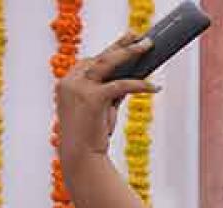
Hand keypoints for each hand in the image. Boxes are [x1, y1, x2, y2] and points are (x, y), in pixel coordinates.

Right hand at [55, 33, 158, 163]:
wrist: (82, 156)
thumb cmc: (92, 133)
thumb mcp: (101, 107)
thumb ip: (110, 91)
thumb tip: (132, 78)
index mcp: (68, 83)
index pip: (92, 62)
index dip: (111, 52)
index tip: (128, 43)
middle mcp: (70, 82)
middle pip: (100, 57)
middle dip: (121, 46)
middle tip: (141, 37)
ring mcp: (79, 89)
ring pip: (107, 63)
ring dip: (129, 52)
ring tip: (148, 46)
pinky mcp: (92, 99)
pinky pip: (120, 85)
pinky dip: (139, 84)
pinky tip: (154, 86)